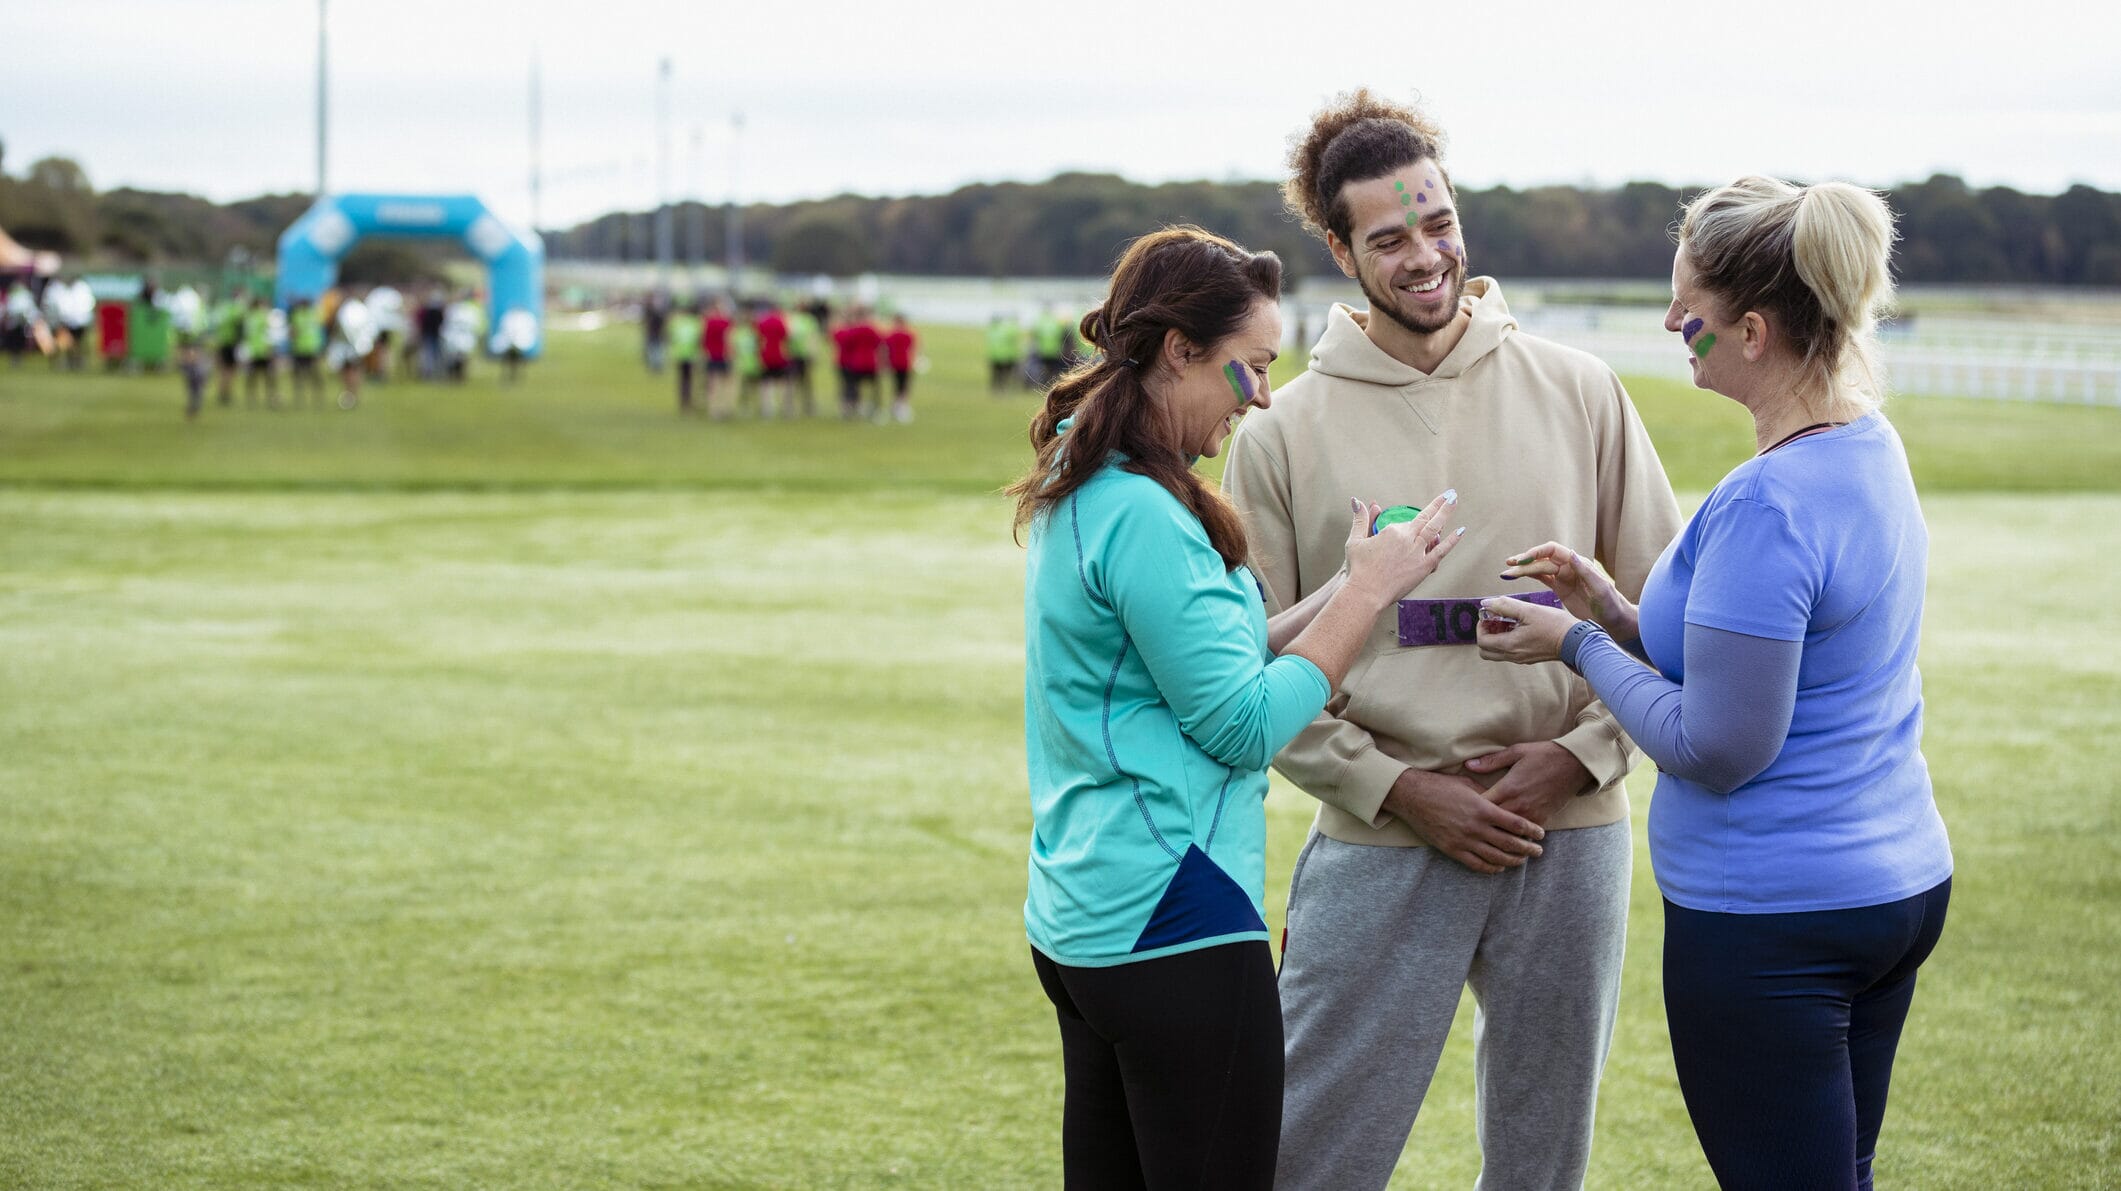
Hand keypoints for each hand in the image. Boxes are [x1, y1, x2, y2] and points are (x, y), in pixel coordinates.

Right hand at [1342, 490, 1463, 606]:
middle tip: (1450, 494)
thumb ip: (1360, 520)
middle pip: (1426, 517)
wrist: (1366, 593)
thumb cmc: (1359, 569)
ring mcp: (1417, 552)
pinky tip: (1461, 530)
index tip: (1419, 515)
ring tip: (1454, 501)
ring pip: (1435, 528)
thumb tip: (1357, 501)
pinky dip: (1452, 540)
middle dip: (1440, 503)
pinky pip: (1441, 550)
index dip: (1412, 521)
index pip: (1407, 522)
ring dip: (1446, 513)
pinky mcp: (1424, 567)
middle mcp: (1407, 538)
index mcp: (1392, 531)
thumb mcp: (1355, 541)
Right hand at [1381, 768, 1544, 874]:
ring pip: (1495, 858)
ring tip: (1522, 861)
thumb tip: (1503, 803)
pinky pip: (1476, 864)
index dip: (1531, 830)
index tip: (1540, 834)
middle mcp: (1476, 827)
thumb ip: (1488, 795)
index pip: (1515, 824)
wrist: (1412, 796)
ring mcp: (1464, 840)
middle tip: (1538, 851)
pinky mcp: (1452, 849)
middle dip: (1527, 849)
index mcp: (1483, 809)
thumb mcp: (1468, 784)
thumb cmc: (1440, 786)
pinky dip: (1491, 868)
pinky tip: (1499, 867)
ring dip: (1512, 861)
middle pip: (1509, 843)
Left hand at [1463, 741, 1591, 827]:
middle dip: (1480, 825)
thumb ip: (1491, 760)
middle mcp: (1518, 805)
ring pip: (1507, 833)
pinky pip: (1524, 834)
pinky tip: (1506, 838)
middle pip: (1491, 823)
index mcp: (1507, 788)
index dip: (1469, 809)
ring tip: (1483, 838)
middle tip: (1468, 827)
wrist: (1575, 764)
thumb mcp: (1516, 752)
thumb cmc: (1544, 755)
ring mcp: (1531, 814)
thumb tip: (1469, 765)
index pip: (1481, 806)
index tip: (1461, 810)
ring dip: (1496, 834)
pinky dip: (1515, 836)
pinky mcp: (1543, 819)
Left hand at [1475, 596, 1575, 664]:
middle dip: (1486, 634)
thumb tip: (1486, 603)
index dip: (1481, 627)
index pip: (1482, 641)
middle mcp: (1513, 656)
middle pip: (1486, 651)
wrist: (1577, 641)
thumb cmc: (1554, 625)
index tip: (1488, 615)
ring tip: (1508, 621)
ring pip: (1497, 653)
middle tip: (1495, 620)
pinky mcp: (1529, 657)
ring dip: (1497, 638)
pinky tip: (1519, 627)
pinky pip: (1510, 652)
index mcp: (1510, 645)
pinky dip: (1508, 641)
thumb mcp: (1529, 610)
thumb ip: (1505, 606)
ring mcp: (1522, 659)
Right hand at [1498, 542, 1636, 639]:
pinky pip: (1541, 578)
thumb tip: (1571, 554)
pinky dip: (1529, 576)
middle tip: (1508, 566)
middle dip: (1524, 562)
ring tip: (1506, 573)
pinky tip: (1516, 577)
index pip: (1553, 550)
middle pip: (1542, 559)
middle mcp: (1569, 567)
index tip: (1523, 559)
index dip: (1536, 552)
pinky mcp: (1560, 588)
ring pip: (1539, 568)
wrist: (1614, 621)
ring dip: (1523, 569)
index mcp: (1578, 564)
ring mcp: (1564, 577)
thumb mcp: (1601, 590)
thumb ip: (1587, 572)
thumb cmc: (1612, 606)